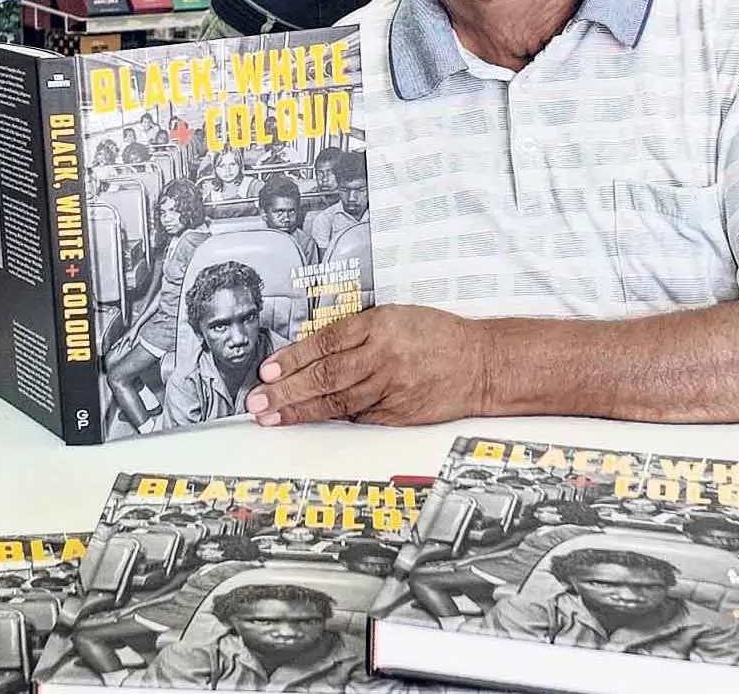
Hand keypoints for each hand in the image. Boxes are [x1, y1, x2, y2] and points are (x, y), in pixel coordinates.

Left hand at [246, 306, 490, 426]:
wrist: (481, 363)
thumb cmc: (438, 336)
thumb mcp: (396, 317)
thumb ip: (357, 332)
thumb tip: (312, 353)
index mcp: (380, 325)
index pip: (325, 343)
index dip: (292, 359)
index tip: (267, 371)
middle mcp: (383, 356)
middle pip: (325, 375)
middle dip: (286, 390)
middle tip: (257, 402)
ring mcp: (391, 388)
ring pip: (338, 402)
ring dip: (301, 410)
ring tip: (273, 417)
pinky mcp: (398, 413)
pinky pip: (359, 417)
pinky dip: (333, 419)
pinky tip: (309, 421)